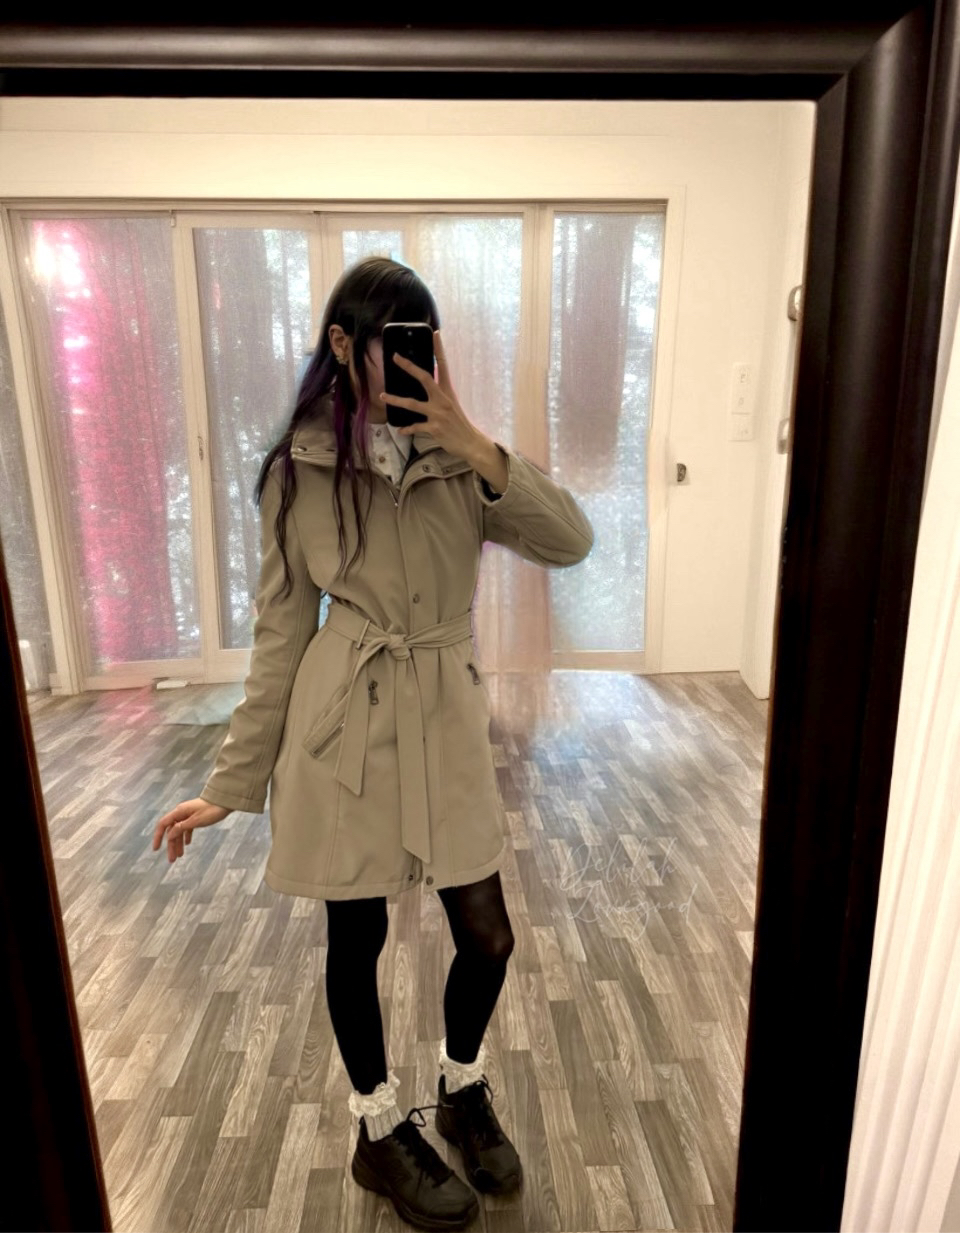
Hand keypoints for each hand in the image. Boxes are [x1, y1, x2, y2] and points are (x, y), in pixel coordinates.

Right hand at [152, 797, 230, 864]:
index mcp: (179, 811)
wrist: (226, 800)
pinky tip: (187, 844)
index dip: (158, 837)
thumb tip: (169, 835)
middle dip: (171, 845)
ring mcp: (189, 814)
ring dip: (179, 843)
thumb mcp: (196, 821)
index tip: (156, 849)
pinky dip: (186, 836)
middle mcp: (182, 812)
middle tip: (172, 859)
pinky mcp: (196, 816)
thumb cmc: (212, 810)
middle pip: (172, 831)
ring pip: (180, 830)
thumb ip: (181, 827)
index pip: (163, 824)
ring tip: (179, 856)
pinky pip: (187, 828)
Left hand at [380, 331, 483, 462]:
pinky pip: (415, 426)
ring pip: (413, 404)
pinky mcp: (434, 428)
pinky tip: (400, 430)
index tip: (435, 334)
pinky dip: (407, 429)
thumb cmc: (459, 423)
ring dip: (396, 400)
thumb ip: (439, 394)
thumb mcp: (452, 404)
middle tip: (395, 357)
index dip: (439, 349)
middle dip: (408, 367)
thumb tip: (428, 386)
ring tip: (383, 396)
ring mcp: (438, 413)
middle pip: (424, 378)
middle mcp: (443, 399)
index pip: (443, 365)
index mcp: (448, 391)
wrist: (470, 443)